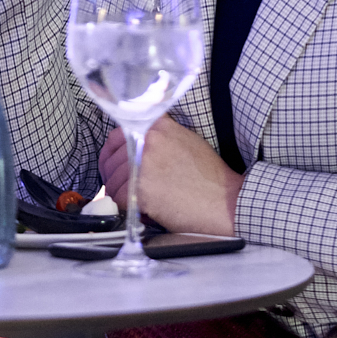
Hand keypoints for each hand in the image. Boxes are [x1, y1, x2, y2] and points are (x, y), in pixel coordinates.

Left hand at [98, 118, 241, 236]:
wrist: (225, 202)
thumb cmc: (210, 177)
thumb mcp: (185, 140)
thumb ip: (158, 136)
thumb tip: (134, 142)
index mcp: (157, 127)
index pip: (116, 135)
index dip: (112, 152)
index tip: (113, 162)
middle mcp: (147, 142)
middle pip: (111, 159)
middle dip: (113, 175)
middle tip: (123, 187)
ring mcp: (143, 165)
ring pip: (113, 180)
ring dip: (120, 194)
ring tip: (136, 201)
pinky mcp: (142, 190)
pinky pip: (119, 199)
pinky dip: (126, 207)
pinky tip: (141, 209)